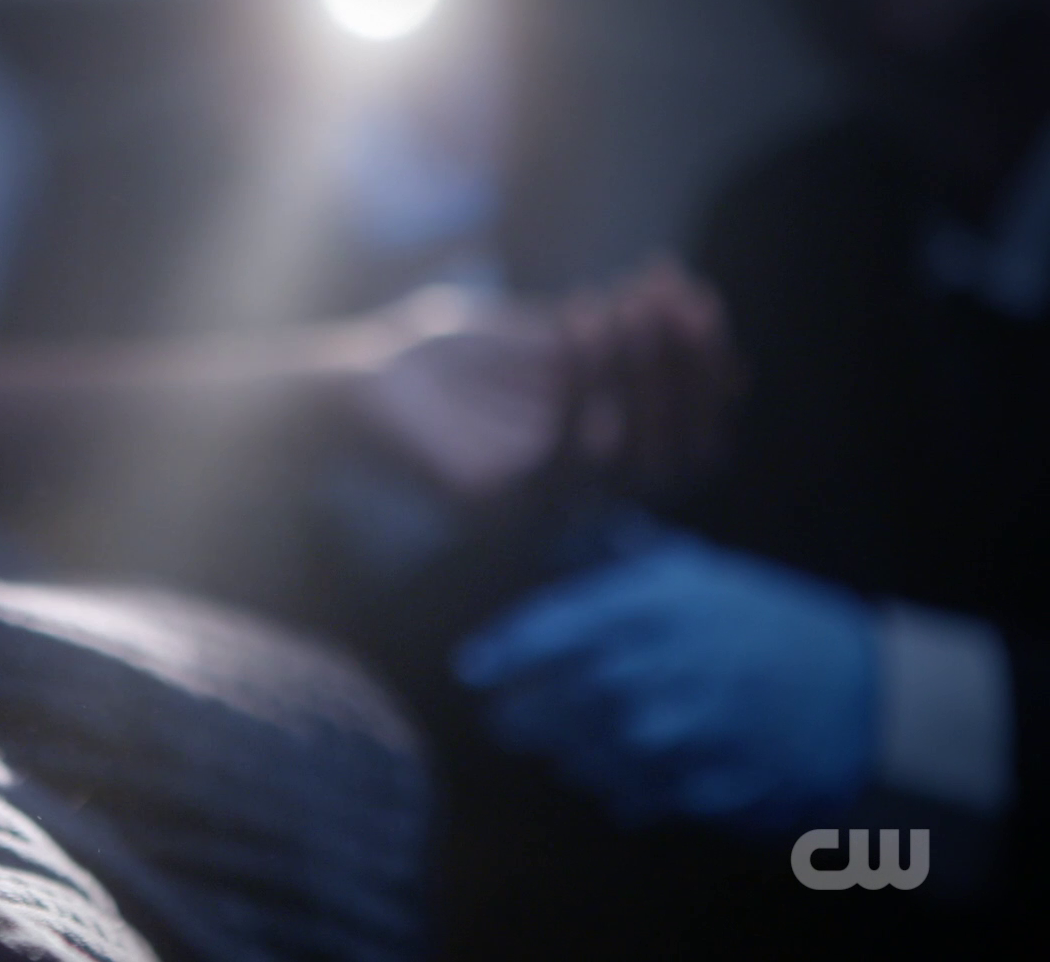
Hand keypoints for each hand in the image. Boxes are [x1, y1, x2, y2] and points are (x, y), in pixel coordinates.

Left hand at [344, 260, 741, 503]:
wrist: (339, 388)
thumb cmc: (433, 365)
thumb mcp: (528, 339)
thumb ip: (597, 336)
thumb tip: (683, 305)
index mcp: (584, 465)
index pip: (685, 440)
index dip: (704, 372)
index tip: (698, 298)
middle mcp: (569, 498)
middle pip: (672, 454)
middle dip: (685, 368)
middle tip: (675, 296)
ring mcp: (530, 507)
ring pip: (624, 453)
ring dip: (638, 368)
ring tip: (621, 299)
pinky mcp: (488, 501)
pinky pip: (559, 449)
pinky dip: (580, 380)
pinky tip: (578, 316)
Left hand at [454, 532, 877, 830]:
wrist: (865, 699)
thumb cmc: (774, 622)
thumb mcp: (701, 571)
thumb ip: (622, 558)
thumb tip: (562, 538)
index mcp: (648, 609)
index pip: (546, 631)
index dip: (499, 653)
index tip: (469, 668)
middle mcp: (651, 673)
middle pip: (548, 702)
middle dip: (519, 711)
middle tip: (506, 715)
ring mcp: (673, 737)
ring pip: (577, 755)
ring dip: (564, 750)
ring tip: (568, 741)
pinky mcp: (696, 788)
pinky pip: (623, 796)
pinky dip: (611, 786)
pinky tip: (618, 771)